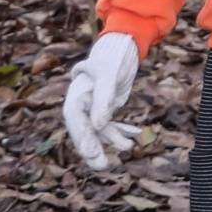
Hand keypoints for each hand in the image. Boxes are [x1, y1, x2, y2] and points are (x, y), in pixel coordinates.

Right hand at [61, 31, 140, 170]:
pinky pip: (111, 124)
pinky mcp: (106, 107)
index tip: (90, 152)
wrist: (123, 46)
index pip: (76, 121)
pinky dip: (121, 130)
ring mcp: (94, 106)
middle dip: (94, 148)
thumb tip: (98, 126)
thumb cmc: (113, 58)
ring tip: (127, 148)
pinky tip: (134, 135)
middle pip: (86, 130)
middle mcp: (83, 103)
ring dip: (111, 140)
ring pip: (99, 130)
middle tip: (103, 165)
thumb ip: (103, 100)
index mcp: (77, 95)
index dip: (82, 137)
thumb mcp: (109, 76)